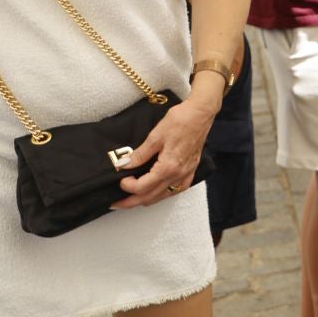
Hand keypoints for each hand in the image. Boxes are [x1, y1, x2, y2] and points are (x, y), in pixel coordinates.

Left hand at [111, 93, 216, 208]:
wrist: (200, 113)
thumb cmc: (180, 121)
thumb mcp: (155, 136)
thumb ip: (139, 154)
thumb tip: (123, 165)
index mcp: (168, 167)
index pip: (142, 187)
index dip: (127, 186)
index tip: (120, 179)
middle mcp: (178, 174)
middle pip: (151, 197)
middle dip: (131, 202)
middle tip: (117, 203)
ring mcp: (186, 173)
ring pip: (164, 196)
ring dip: (147, 200)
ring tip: (133, 199)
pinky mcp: (191, 169)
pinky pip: (177, 189)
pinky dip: (164, 194)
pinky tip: (158, 192)